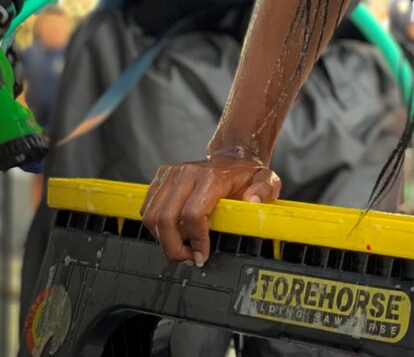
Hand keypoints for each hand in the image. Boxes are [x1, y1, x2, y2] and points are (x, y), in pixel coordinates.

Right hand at [141, 149, 280, 267]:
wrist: (233, 155)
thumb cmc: (247, 173)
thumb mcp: (266, 179)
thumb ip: (265, 189)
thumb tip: (252, 201)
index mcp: (211, 177)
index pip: (193, 214)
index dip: (196, 240)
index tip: (202, 255)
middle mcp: (188, 172)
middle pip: (166, 218)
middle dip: (173, 247)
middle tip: (188, 258)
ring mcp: (172, 173)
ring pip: (152, 215)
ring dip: (162, 239)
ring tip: (182, 246)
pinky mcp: (162, 176)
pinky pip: (147, 207)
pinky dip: (155, 226)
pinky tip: (173, 232)